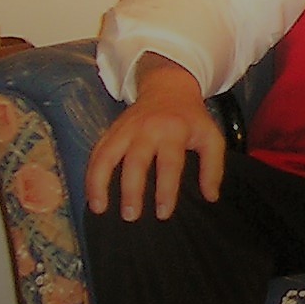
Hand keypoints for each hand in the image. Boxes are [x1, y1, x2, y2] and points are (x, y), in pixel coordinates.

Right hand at [86, 54, 225, 221]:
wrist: (168, 87)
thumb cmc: (191, 118)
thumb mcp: (211, 137)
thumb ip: (213, 167)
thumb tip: (210, 196)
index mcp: (173, 131)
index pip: (169, 163)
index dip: (166, 190)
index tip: (163, 213)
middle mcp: (146, 129)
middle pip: (135, 161)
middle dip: (131, 189)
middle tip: (130, 215)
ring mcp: (125, 129)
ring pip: (107, 155)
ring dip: (100, 182)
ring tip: (99, 208)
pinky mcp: (112, 130)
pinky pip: (97, 152)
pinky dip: (91, 173)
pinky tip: (91, 195)